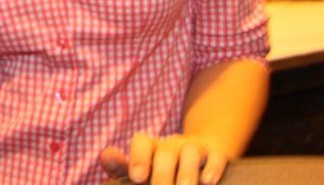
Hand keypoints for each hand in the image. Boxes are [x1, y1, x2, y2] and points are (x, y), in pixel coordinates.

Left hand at [100, 132, 229, 184]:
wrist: (202, 152)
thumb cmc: (162, 167)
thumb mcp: (142, 168)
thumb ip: (122, 166)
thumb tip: (106, 156)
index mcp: (151, 147)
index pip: (141, 142)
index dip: (138, 158)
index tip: (136, 178)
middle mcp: (172, 144)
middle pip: (165, 153)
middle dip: (162, 174)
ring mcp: (195, 148)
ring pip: (190, 152)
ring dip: (187, 173)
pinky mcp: (217, 153)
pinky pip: (216, 156)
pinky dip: (213, 168)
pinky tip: (208, 181)